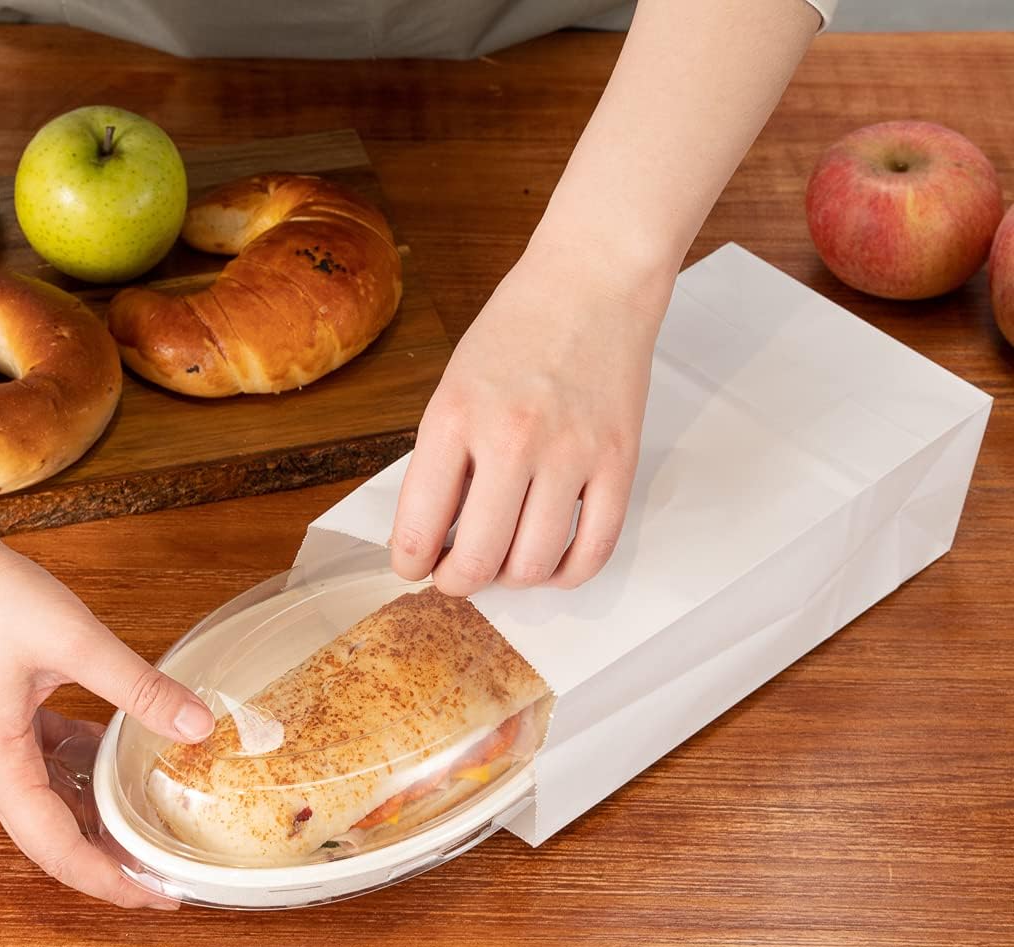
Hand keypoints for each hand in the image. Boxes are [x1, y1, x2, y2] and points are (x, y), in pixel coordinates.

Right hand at [0, 528, 214, 907]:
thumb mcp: (75, 643)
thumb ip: (139, 687)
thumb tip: (198, 726)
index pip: (56, 850)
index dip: (109, 879)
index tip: (159, 896)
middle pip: (56, 835)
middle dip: (112, 859)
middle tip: (170, 873)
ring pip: (55, 799)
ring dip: (102, 816)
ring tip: (156, 827)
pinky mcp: (9, 716)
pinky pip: (52, 760)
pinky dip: (91, 768)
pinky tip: (128, 759)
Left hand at [391, 237, 671, 595]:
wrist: (591, 281)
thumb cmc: (516, 331)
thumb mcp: (453, 387)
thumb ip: (442, 461)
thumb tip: (432, 536)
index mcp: (454, 419)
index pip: (418, 527)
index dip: (410, 564)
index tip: (415, 567)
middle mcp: (510, 440)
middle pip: (477, 561)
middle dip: (458, 583)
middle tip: (458, 576)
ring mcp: (570, 453)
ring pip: (533, 566)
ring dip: (511, 581)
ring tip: (506, 563)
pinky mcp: (618, 462)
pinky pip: (595, 549)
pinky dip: (568, 574)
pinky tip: (552, 563)